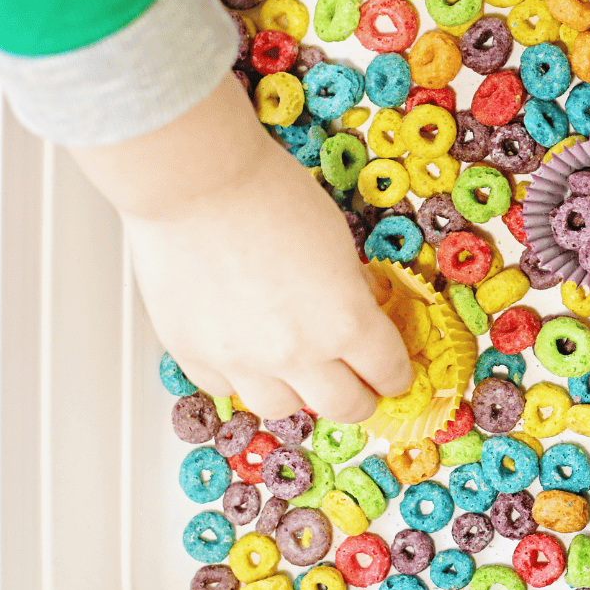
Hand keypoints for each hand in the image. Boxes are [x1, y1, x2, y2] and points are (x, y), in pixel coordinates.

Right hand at [72, 73, 411, 421]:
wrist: (195, 182)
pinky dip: (240, 377)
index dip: (395, 376)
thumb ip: (352, 290)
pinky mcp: (193, 354)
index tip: (393, 376)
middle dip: (358, 397)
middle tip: (357, 386)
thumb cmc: (270, 194)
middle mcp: (297, 353)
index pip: (387, 372)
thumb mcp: (338, 243)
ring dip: (296, 392)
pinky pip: (225, 388)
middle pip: (343, 406)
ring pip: (282, 407)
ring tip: (296, 369)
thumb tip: (362, 312)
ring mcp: (242, 361)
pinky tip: (244, 352)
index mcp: (345, 323)